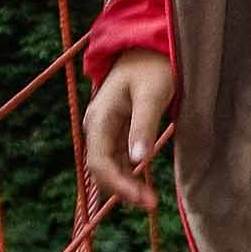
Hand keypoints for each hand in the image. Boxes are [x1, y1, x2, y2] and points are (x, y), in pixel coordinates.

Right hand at [83, 48, 175, 209]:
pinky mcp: (116, 130)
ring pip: (108, 166)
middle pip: (101, 169)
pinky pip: (116, 158)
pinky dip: (128, 174)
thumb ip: (143, 126)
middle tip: (152, 204)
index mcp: (100, 117)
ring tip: (150, 200)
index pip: (100, 162)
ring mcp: (104, 128)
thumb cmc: (153, 67)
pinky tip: (143, 186)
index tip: (144, 200)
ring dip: (125, 185)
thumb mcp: (152, 95)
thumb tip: (138, 160)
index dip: (119, 185)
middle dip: (123, 189)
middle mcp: (96, 125)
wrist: (149, 47)